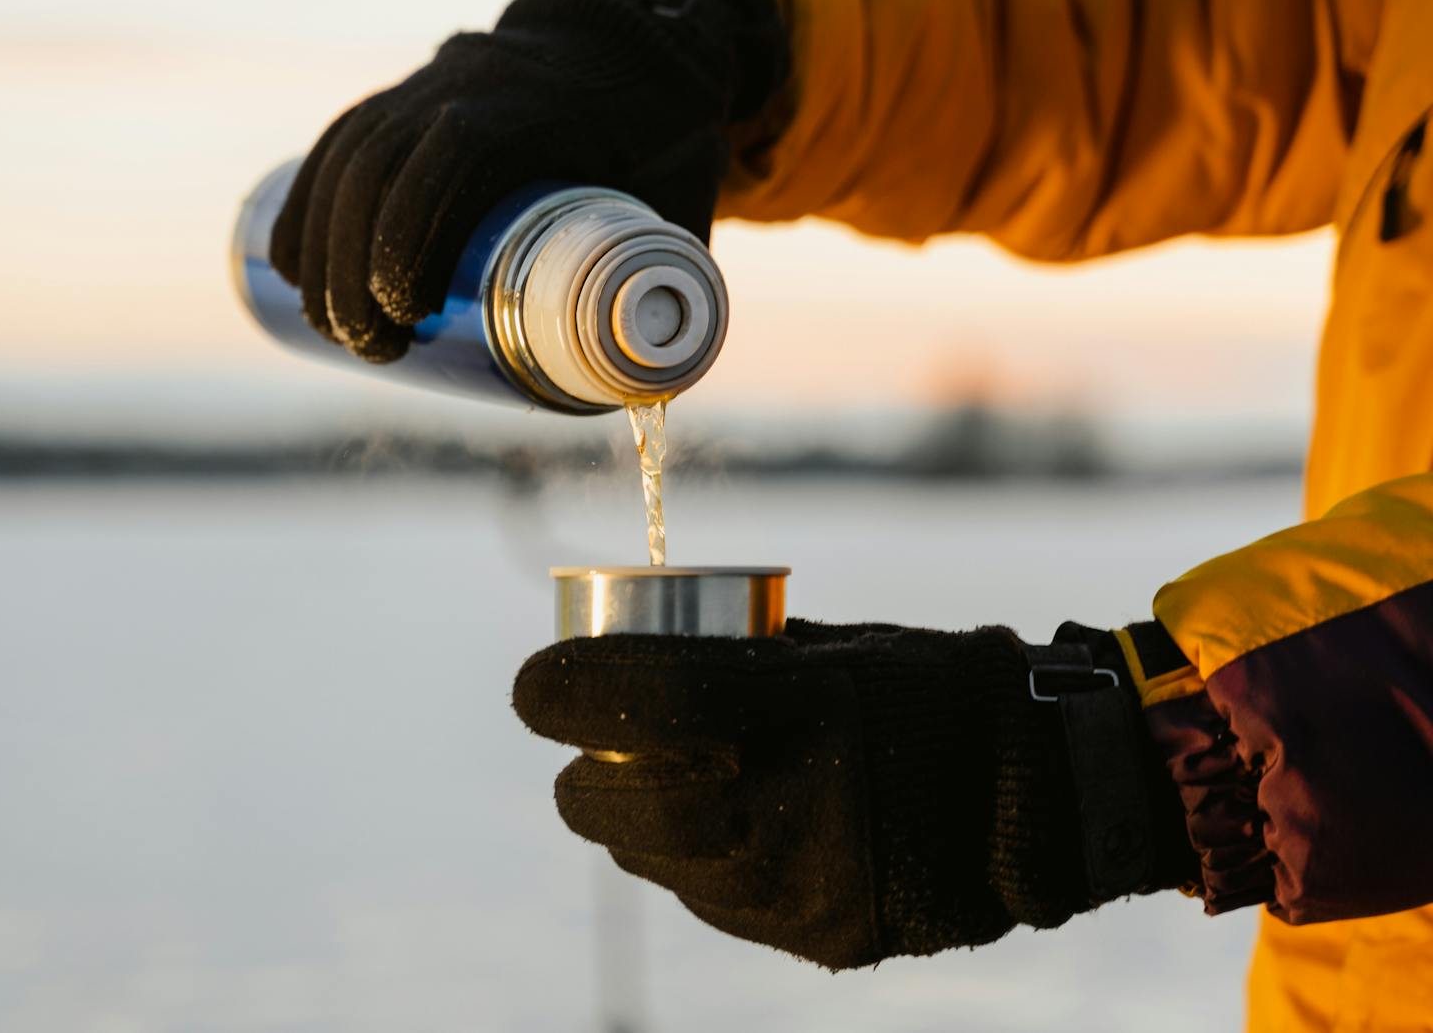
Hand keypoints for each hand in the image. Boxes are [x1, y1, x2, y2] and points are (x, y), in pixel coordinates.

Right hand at [268, 0, 785, 360]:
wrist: (634, 49)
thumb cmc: (665, 133)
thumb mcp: (684, 193)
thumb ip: (666, 278)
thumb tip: (648, 392)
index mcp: (532, 106)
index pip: (449, 158)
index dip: (408, 234)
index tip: (404, 317)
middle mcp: (464, 87)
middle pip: (377, 168)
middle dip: (352, 267)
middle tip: (369, 350)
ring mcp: (425, 89)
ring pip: (344, 158)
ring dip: (318, 246)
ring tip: (331, 330)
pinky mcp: (402, 100)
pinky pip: (334, 146)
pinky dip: (304, 206)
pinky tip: (292, 268)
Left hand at [512, 619, 1194, 968]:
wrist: (1046, 801)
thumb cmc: (935, 693)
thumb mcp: (836, 647)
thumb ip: (732, 660)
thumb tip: (627, 656)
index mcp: (794, 708)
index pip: (626, 702)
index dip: (556, 691)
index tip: (539, 687)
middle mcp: (784, 805)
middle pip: (609, 805)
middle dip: (584, 777)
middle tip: (599, 751)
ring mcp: (794, 885)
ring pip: (653, 860)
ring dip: (641, 823)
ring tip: (684, 787)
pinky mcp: (812, 936)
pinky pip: (711, 900)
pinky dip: (703, 863)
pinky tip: (743, 830)